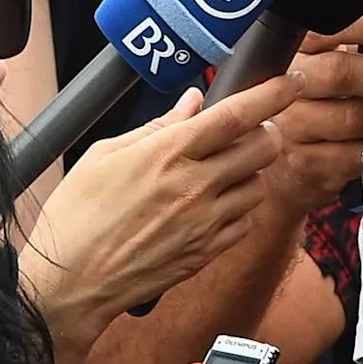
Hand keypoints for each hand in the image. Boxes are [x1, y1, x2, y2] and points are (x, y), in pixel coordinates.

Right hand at [23, 77, 286, 344]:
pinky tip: (213, 204)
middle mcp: (195, 186)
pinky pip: (245, 222)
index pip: (238, 115)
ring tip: (222, 170)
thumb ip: (158, 126)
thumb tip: (194, 102)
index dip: (273, 94)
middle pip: (264, 147)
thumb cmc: (77, 216)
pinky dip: (238, 207)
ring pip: (259, 185)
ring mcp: (206, 222)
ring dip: (251, 171)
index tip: (290, 82)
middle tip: (251, 129)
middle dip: (267, 131)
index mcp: (168, 154)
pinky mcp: (207, 252)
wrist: (71, 281)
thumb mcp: (104, 155)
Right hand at [263, 9, 362, 214]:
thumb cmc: (312, 113)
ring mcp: (293, 130)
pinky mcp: (308, 164)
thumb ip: (346, 45)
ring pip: (352, 116)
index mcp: (291, 59)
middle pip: (336, 72)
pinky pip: (356, 153)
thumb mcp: (320, 72)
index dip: (355, 27)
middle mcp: (284, 92)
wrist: (279, 172)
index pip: (318, 33)